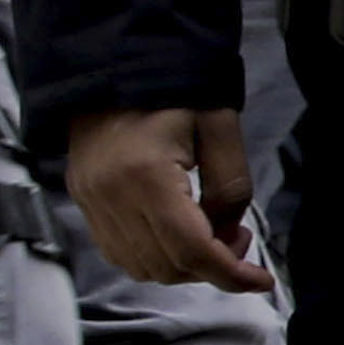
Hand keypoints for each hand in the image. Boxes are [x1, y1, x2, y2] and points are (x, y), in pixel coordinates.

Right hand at [67, 105, 272, 291]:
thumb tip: (227, 235)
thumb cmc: (175, 88)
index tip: (260, 281)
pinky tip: (176, 230)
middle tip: (236, 236)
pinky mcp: (83, 200)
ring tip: (208, 230)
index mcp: (146, 176)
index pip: (191, 251)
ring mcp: (90, 201)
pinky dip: (154, 255)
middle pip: (167, 267)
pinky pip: (119, 252)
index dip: (231, 274)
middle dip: (211, 266)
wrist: (119, 63)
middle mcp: (110, 196)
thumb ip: (232, 188)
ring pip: (142, 267)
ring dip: (182, 265)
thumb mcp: (221, 129)